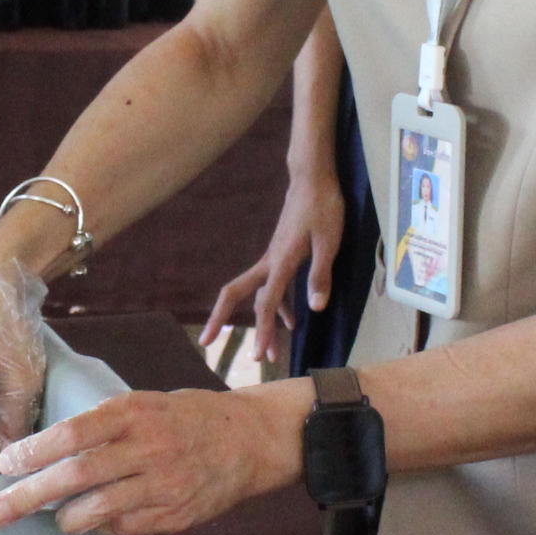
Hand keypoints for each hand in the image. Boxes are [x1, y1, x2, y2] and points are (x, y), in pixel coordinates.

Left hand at [0, 382, 300, 534]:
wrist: (249, 440)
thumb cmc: (186, 418)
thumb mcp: (145, 403)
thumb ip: (103, 425)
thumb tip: (45, 451)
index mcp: (135, 413)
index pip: (74, 434)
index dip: (35, 451)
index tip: (7, 463)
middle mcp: (148, 449)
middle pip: (76, 476)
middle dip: (28, 496)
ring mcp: (163, 486)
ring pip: (97, 511)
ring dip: (65, 519)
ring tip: (55, 518)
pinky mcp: (174, 516)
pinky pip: (123, 529)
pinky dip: (101, 527)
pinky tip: (97, 519)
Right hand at [203, 154, 346, 376]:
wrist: (312, 177)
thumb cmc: (323, 206)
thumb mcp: (329, 241)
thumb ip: (320, 274)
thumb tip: (315, 309)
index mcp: (280, 261)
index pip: (266, 303)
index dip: (262, 331)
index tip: (257, 357)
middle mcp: (271, 262)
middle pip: (238, 294)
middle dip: (221, 319)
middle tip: (207, 344)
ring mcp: (274, 258)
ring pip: (258, 293)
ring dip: (261, 322)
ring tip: (267, 352)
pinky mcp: (283, 255)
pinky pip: (275, 286)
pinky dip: (280, 306)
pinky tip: (293, 321)